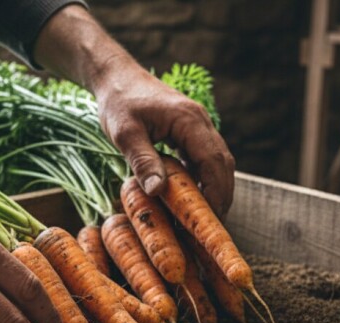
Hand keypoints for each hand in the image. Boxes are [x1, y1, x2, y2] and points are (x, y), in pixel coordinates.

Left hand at [33, 6, 234, 215]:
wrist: (116, 77)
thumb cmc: (118, 101)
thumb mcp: (125, 133)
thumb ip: (143, 160)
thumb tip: (158, 192)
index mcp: (190, 121)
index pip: (214, 162)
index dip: (216, 193)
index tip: (211, 220)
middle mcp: (201, 123)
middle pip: (223, 165)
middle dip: (221, 196)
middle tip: (211, 227)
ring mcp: (198, 127)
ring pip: (217, 163)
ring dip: (214, 189)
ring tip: (203, 218)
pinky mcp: (190, 132)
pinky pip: (204, 159)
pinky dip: (203, 180)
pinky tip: (192, 199)